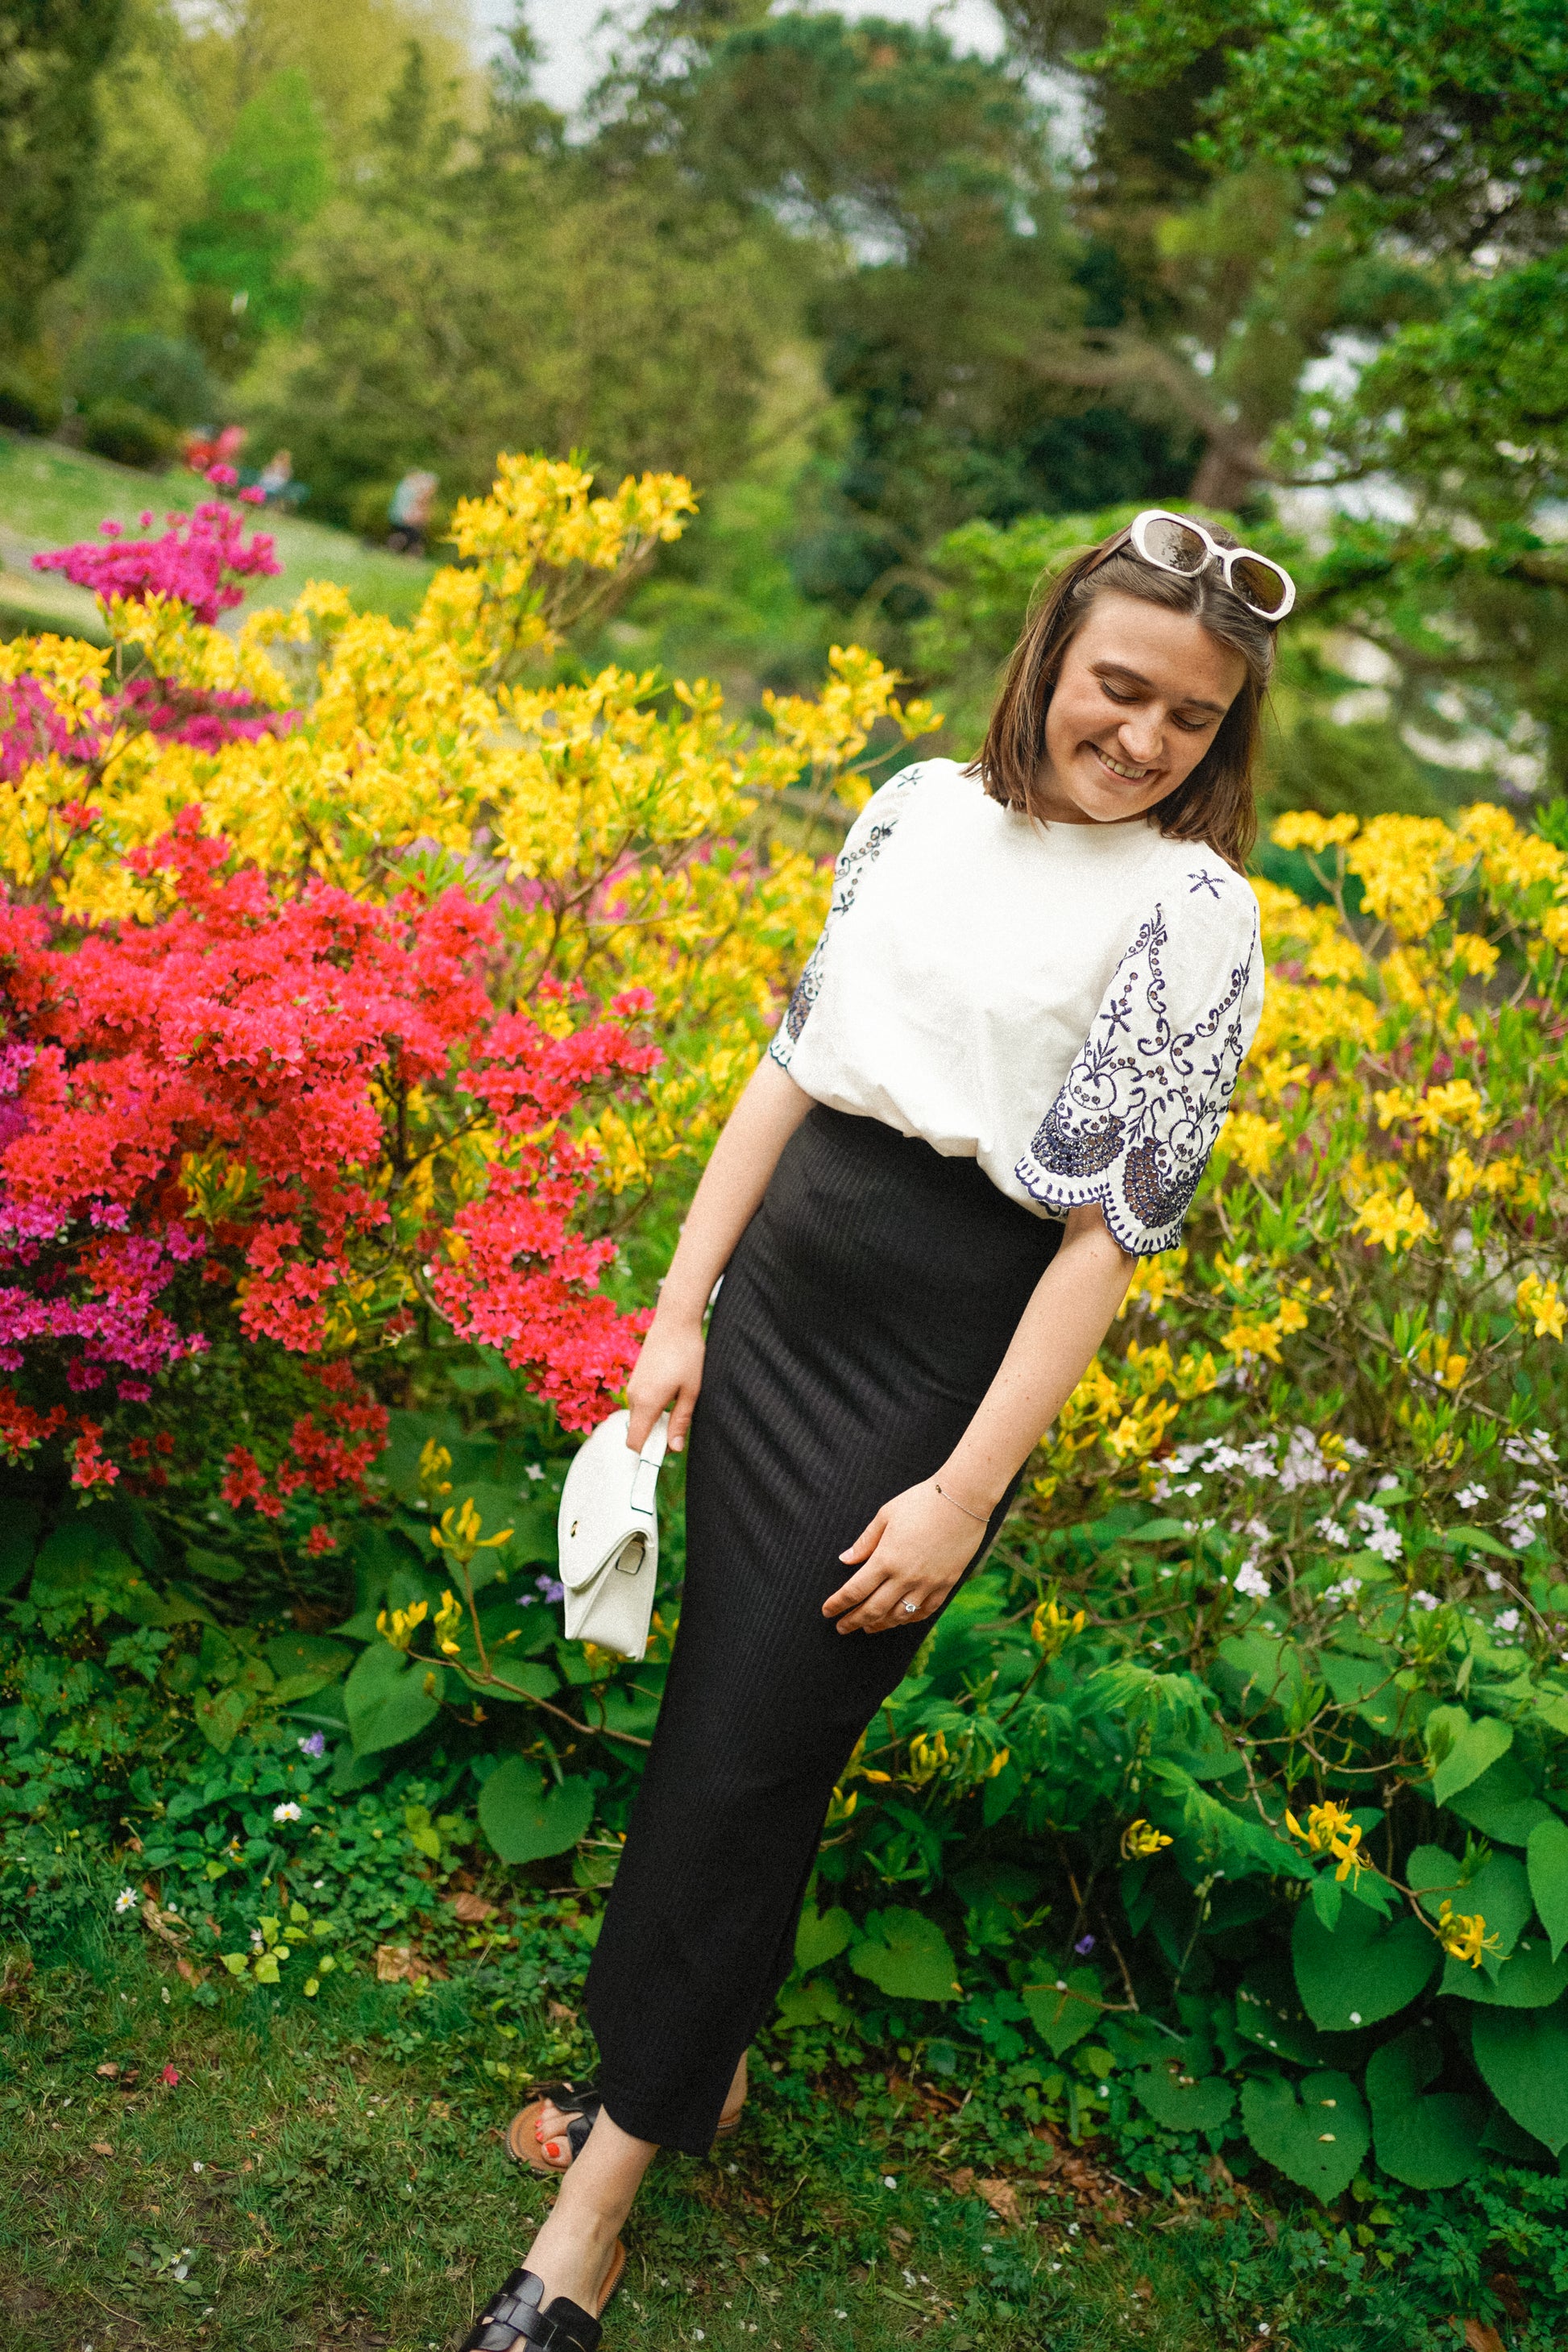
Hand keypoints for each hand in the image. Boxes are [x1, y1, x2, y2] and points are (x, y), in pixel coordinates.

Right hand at [626, 1310, 704, 1452]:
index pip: (635, 1442)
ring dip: (655, 1423)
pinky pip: (640, 1405)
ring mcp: (632, 1387)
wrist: (675, 1321)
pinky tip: (672, 1396)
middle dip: (655, 1438)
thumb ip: (680, 1422)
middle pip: (637, 1432)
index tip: (668, 1452)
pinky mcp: (635, 1379)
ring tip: (679, 1407)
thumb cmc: (687, 1355)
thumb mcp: (690, 1392)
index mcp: (645, 1403)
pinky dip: (652, 1410)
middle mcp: (633, 1397)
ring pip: (639, 1418)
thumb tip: (674, 1448)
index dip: (649, 1453)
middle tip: (680, 1429)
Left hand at [821, 1478, 991, 1633]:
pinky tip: (899, 1619)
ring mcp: (928, 1584)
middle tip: (841, 1627)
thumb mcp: (886, 1515)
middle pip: (873, 1610)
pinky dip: (909, 1619)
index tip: (827, 1611)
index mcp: (886, 1559)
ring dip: (879, 1625)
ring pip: (898, 1616)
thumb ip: (865, 1542)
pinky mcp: (946, 1584)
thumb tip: (845, 1560)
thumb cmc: (921, 1501)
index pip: (854, 1591)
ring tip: (868, 1628)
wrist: (963, 1500)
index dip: (838, 1604)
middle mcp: (906, 1577)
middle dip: (853, 1621)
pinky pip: (925, 1611)